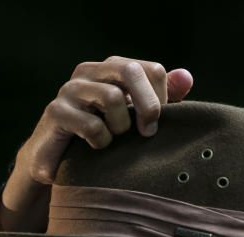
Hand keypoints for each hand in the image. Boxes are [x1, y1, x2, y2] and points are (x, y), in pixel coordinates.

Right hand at [0, 56, 193, 231]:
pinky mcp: (56, 112)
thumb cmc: (100, 136)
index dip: (161, 97)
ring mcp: (70, 89)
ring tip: (115, 140)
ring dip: (121, 126)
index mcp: (111, 68)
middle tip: (148, 132)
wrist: (56, 160)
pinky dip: (101, 141)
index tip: (158, 123)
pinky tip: (98, 148)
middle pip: (130, 70)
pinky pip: (91, 124)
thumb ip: (159, 98)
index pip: (150, 69)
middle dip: (147, 104)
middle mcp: (89, 71)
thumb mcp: (132, 117)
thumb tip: (187, 77)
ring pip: (110, 96)